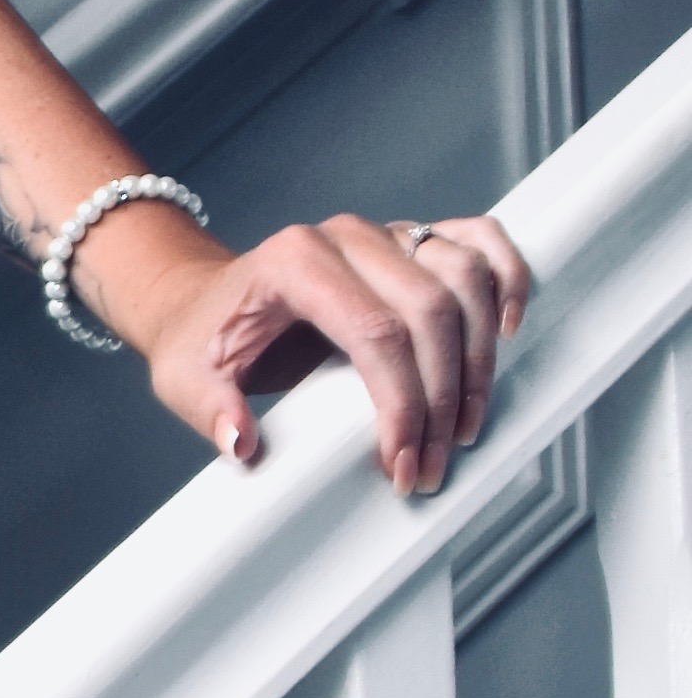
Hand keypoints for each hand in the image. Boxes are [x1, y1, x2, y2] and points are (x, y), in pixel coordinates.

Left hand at [124, 211, 532, 491]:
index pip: (375, 333)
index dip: (402, 403)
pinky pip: (477, 240)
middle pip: (429, 311)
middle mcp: (347, 237)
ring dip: (479, 357)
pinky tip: (510, 327)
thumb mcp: (186, 382)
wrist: (203, 303)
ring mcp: (384, 234)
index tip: (402, 463)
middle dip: (443, 397)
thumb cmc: (202, 341)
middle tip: (434, 463)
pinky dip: (506, 276)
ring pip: (464, 278)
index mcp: (294, 262)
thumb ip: (211, 412)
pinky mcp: (409, 240)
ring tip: (465, 425)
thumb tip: (243, 445)